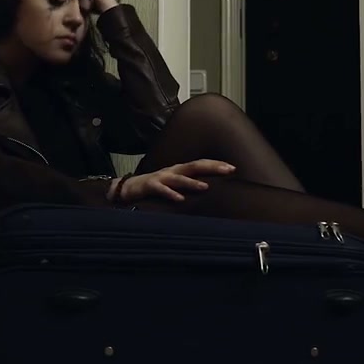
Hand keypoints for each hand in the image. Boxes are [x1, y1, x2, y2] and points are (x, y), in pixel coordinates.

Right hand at [113, 159, 235, 202]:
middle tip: (228, 170)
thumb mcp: (175, 184)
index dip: (216, 164)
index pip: (201, 164)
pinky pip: (161, 190)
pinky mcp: (150, 186)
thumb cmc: (157, 187)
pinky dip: (171, 194)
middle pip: (194, 166)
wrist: (129, 188)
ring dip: (192, 183)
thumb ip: (190, 184)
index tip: (233, 168)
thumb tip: (211, 188)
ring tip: (205, 187)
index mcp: (180, 170)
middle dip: (212, 168)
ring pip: (179, 178)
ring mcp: (161, 177)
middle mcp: (173, 171)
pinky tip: (180, 199)